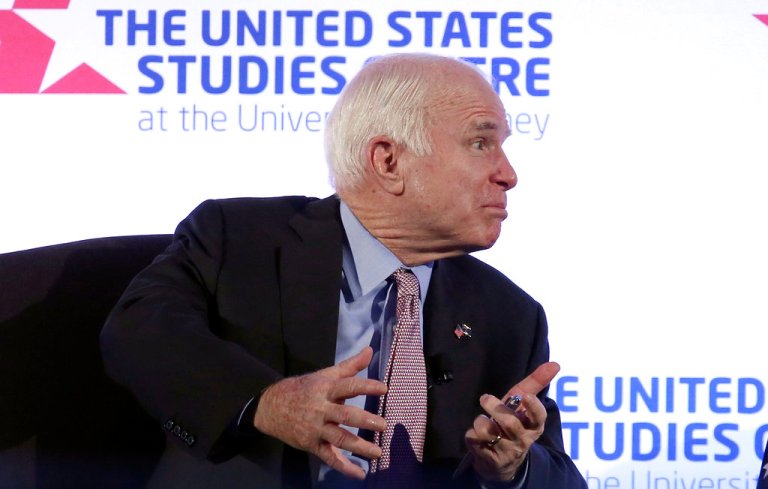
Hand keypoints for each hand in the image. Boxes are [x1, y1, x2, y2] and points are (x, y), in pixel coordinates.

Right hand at [253, 347, 386, 479]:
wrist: (271, 407)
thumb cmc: (304, 389)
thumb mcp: (324, 375)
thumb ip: (350, 366)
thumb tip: (370, 350)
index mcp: (326, 389)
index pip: (349, 386)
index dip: (366, 387)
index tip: (384, 389)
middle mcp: (321, 409)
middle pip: (345, 415)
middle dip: (364, 420)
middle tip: (383, 424)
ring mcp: (316, 429)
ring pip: (339, 439)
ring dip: (359, 447)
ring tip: (377, 452)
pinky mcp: (312, 444)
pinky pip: (329, 458)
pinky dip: (344, 467)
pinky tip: (360, 474)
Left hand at [464, 362, 559, 481]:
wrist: (501, 461)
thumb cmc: (512, 422)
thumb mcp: (522, 404)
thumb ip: (536, 383)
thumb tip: (555, 364)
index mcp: (533, 427)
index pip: (538, 418)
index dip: (533, 408)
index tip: (525, 396)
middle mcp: (523, 441)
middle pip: (510, 423)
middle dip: (496, 408)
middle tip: (485, 398)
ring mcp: (507, 452)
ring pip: (488, 431)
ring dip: (480, 421)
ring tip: (483, 423)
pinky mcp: (490, 460)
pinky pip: (475, 441)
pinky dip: (471, 434)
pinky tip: (477, 438)